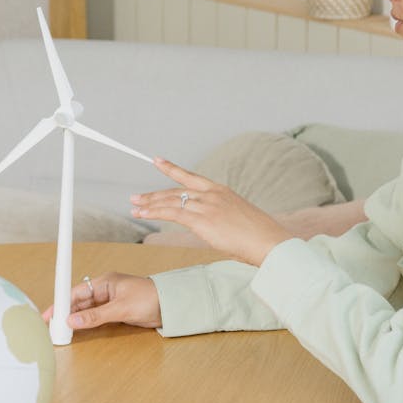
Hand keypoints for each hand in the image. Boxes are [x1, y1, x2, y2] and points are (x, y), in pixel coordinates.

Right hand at [42, 271, 161, 330]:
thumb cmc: (150, 298)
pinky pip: (95, 318)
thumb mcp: (121, 308)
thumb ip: (96, 316)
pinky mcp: (116, 312)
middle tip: (51, 327)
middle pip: (79, 302)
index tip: (50, 315)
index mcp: (104, 282)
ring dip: (75, 320)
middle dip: (65, 313)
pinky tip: (77, 331)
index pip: (76, 292)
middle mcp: (105, 290)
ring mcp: (110, 302)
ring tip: (60, 332)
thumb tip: (73, 321)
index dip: (61, 303)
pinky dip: (86, 324)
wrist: (172, 306)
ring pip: (86, 311)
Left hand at [131, 158, 291, 266]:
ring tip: (134, 207)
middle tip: (136, 197)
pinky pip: (172, 213)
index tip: (158, 160)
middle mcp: (212, 194)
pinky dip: (155, 212)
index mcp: (221, 191)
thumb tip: (212, 224)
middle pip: (175, 190)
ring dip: (149, 204)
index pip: (191, 177)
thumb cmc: (259, 235)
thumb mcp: (239, 218)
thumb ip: (221, 216)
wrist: (269, 241)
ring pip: (170, 201)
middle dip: (153, 194)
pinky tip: (143, 214)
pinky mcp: (203, 219)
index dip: (172, 169)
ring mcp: (207, 205)